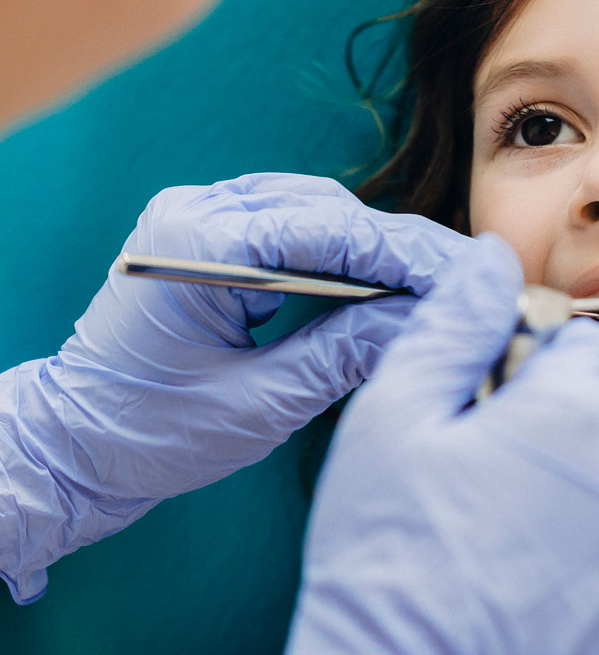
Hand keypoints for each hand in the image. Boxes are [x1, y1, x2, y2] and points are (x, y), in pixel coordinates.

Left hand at [0, 172, 469, 601]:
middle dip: (402, 249)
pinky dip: (346, 253)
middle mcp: (197, 211)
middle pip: (329, 210)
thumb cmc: (148, 434)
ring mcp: (201, 216)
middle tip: (468, 280)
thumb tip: (428, 321)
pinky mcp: (212, 235)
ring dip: (378, 247)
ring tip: (437, 282)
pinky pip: (296, 226)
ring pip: (320, 210)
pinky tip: (384, 280)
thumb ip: (345, 354)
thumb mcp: (259, 404)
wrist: (73, 444)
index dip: (408, 255)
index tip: (469, 277)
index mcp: (197, 245)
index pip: (329, 231)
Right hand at [232, 234, 598, 654]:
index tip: (491, 399)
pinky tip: (518, 584)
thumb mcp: (398, 416)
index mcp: (576, 415)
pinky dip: (579, 560)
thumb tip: (489, 258)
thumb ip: (457, 324)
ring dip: (565, 494)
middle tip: (479, 474)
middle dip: (549, 428)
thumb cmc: (392, 555)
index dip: (534, 361)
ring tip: (492, 538)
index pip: (586, 346)